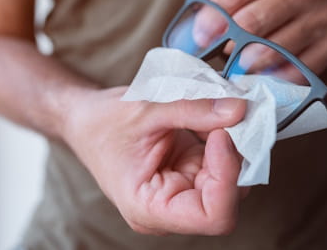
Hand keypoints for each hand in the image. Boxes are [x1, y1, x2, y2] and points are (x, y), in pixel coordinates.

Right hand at [62, 86, 247, 234]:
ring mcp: (182, 191)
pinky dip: (223, 138)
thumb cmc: (104, 123)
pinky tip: (211, 117)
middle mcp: (170, 208)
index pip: (213, 217)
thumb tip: (240, 110)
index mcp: (150, 208)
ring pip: (230, 179)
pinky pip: (220, 162)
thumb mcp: (147, 111)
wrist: (86, 120)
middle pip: (228, 198)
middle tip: (230, 116)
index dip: (227, 177)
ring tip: (216, 112)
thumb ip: (194, 110)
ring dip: (232, 145)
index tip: (222, 134)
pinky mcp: (189, 173)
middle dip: (234, 157)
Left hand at [196, 0, 326, 79]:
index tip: (201, 36)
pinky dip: (271, 78)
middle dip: (226, 43)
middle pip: (252, 22)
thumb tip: (199, 4)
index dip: (211, 18)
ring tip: (238, 65)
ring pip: (271, 50)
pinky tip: (261, 76)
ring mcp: (323, 17)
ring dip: (246, 64)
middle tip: (217, 53)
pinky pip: (293, 70)